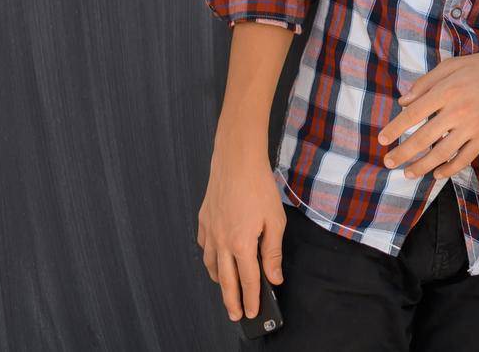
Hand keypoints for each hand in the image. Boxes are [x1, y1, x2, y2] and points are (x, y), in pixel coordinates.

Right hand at [196, 136, 286, 322]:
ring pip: (211, 267)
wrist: (236, 162)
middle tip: (235, 315)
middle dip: (231, 301)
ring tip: (228, 291)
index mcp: (241, 244)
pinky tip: (217, 261)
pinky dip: (211, 260)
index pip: (248, 281)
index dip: (251, 299)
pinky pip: (205, 248)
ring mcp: (209, 233)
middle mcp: (222, 242)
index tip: (252, 313)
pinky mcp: (203, 222)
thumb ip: (272, 252)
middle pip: (226, 281)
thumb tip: (274, 277)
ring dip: (220, 282)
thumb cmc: (258, 188)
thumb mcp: (275, 221)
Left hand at [377, 46, 478, 180]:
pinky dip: (450, 169)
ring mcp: (472, 126)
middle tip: (388, 162)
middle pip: (423, 138)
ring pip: (442, 153)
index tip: (382, 140)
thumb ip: (425, 82)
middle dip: (402, 154)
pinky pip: (465, 158)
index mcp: (446, 91)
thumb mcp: (452, 64)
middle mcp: (456, 111)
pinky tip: (437, 174)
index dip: (395, 129)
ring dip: (422, 166)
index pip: (413, 114)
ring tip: (408, 173)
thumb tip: (403, 101)